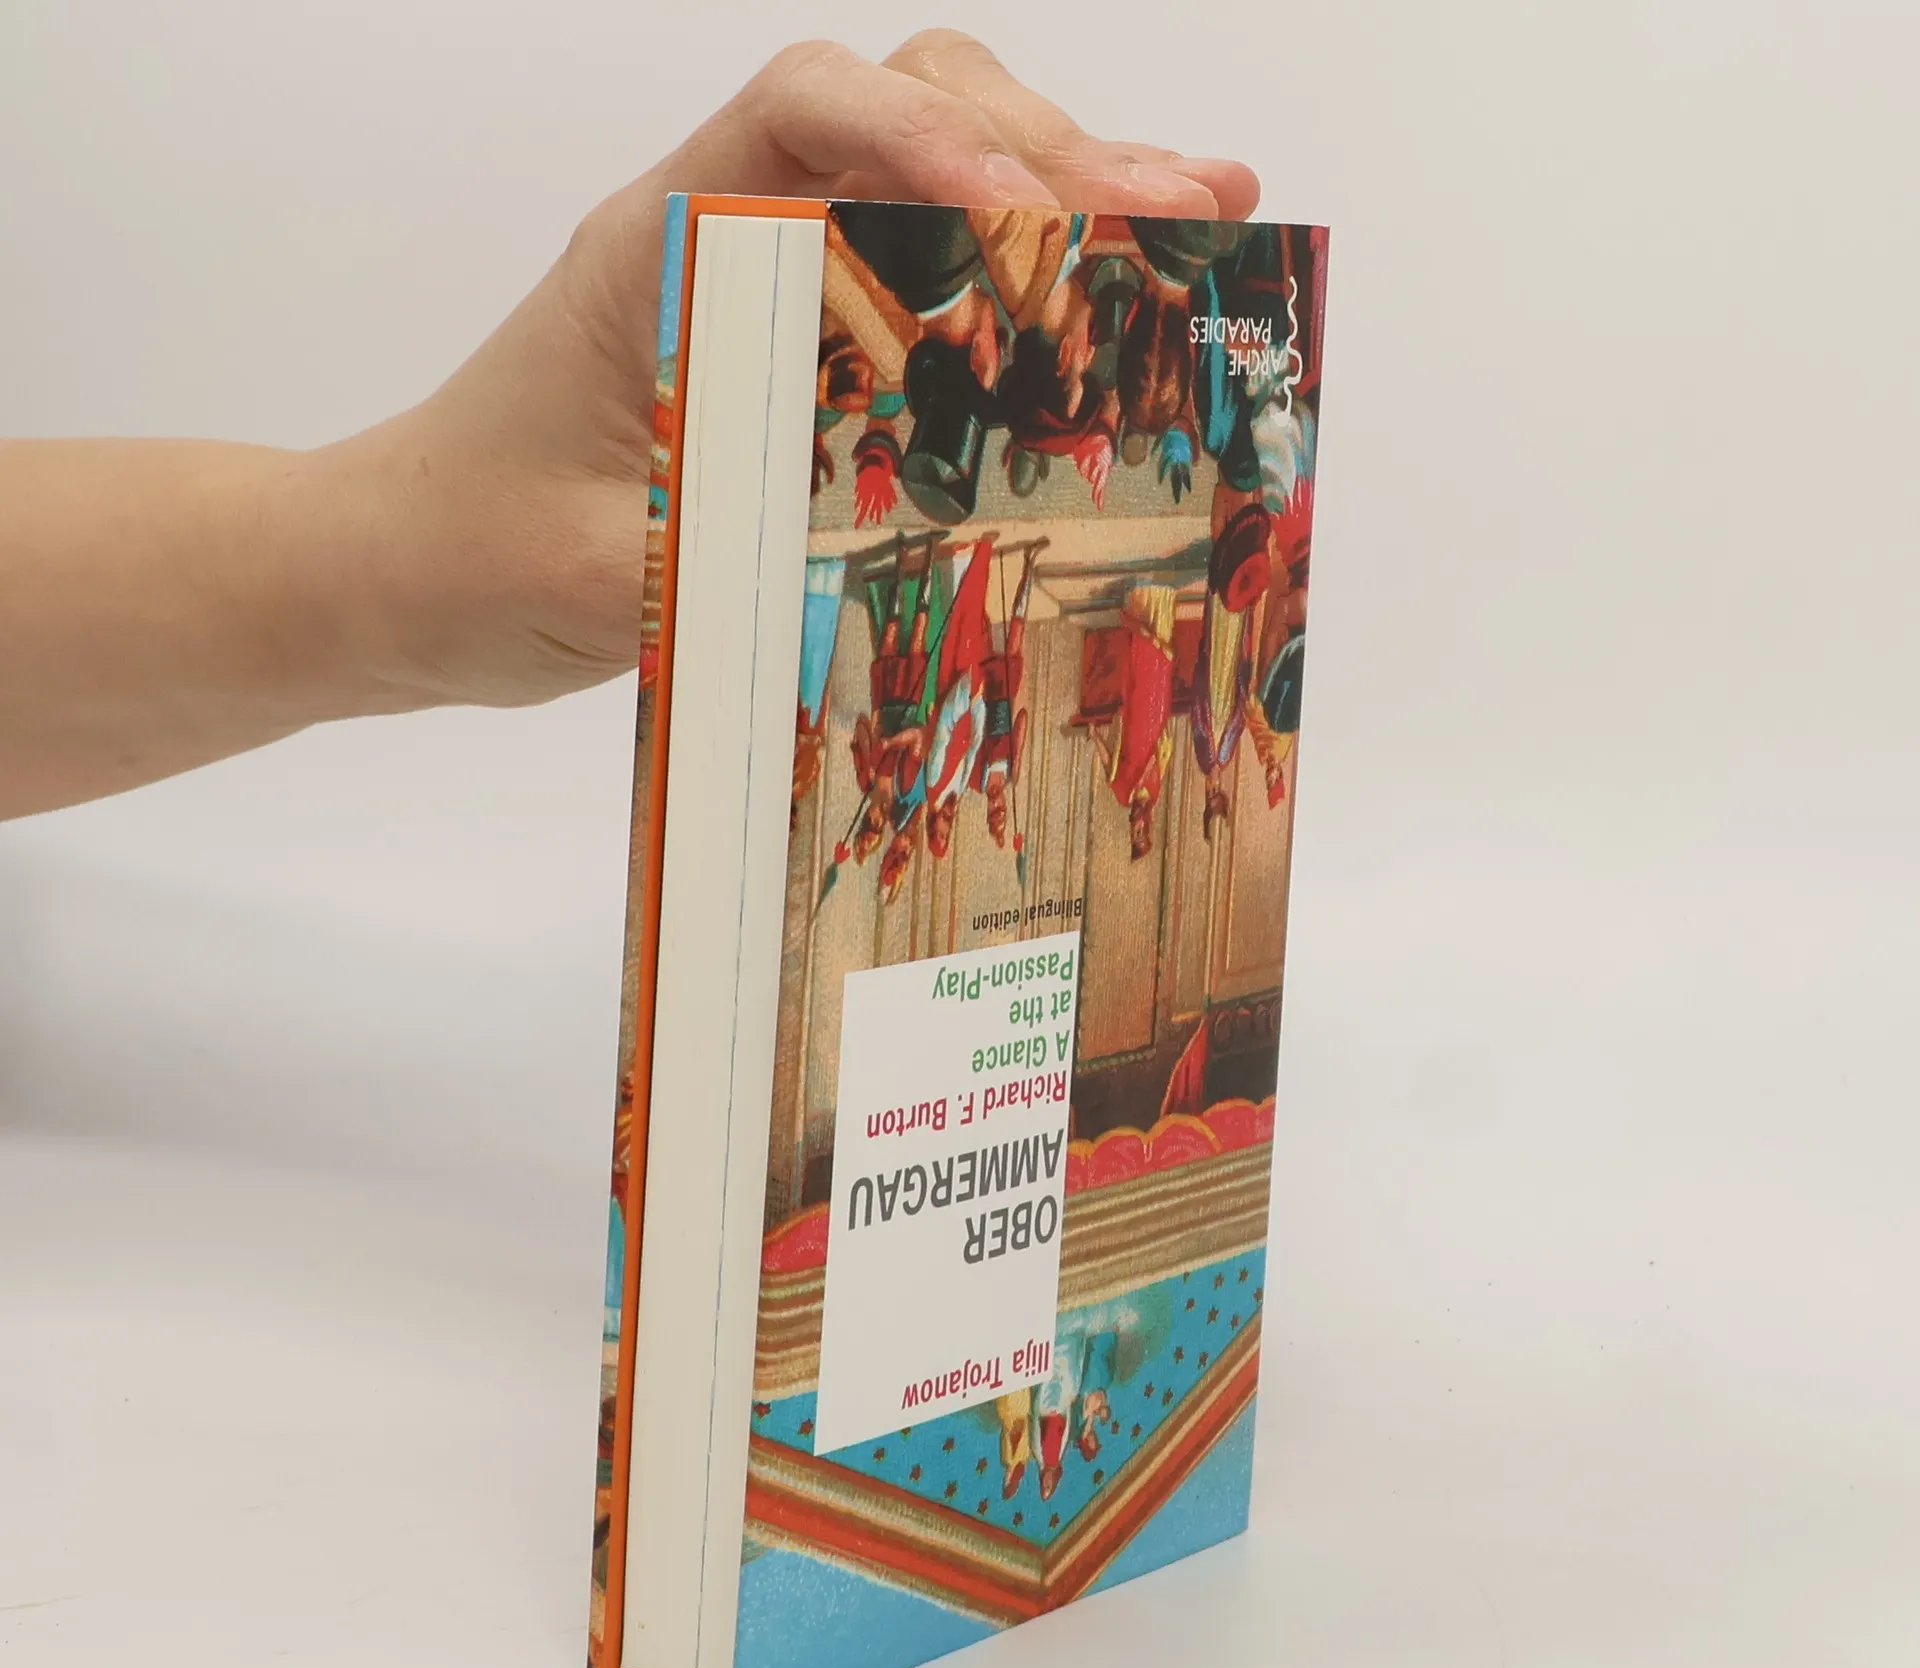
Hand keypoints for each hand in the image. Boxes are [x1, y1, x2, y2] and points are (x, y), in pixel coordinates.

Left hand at [324, 32, 1260, 713]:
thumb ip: (715, 562)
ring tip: (1197, 228)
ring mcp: (769, 299)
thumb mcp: (584, 575)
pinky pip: (929, 296)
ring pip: (936, 188)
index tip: (1020, 206)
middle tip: (1187, 207)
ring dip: (1065, 199)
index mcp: (655, 247)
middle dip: (1049, 148)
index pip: (799, 113)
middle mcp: (724, 244)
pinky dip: (1027, 289)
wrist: (402, 578)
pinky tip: (1119, 308)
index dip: (923, 132)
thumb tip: (880, 573)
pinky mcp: (799, 370)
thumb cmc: (459, 552)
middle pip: (905, 113)